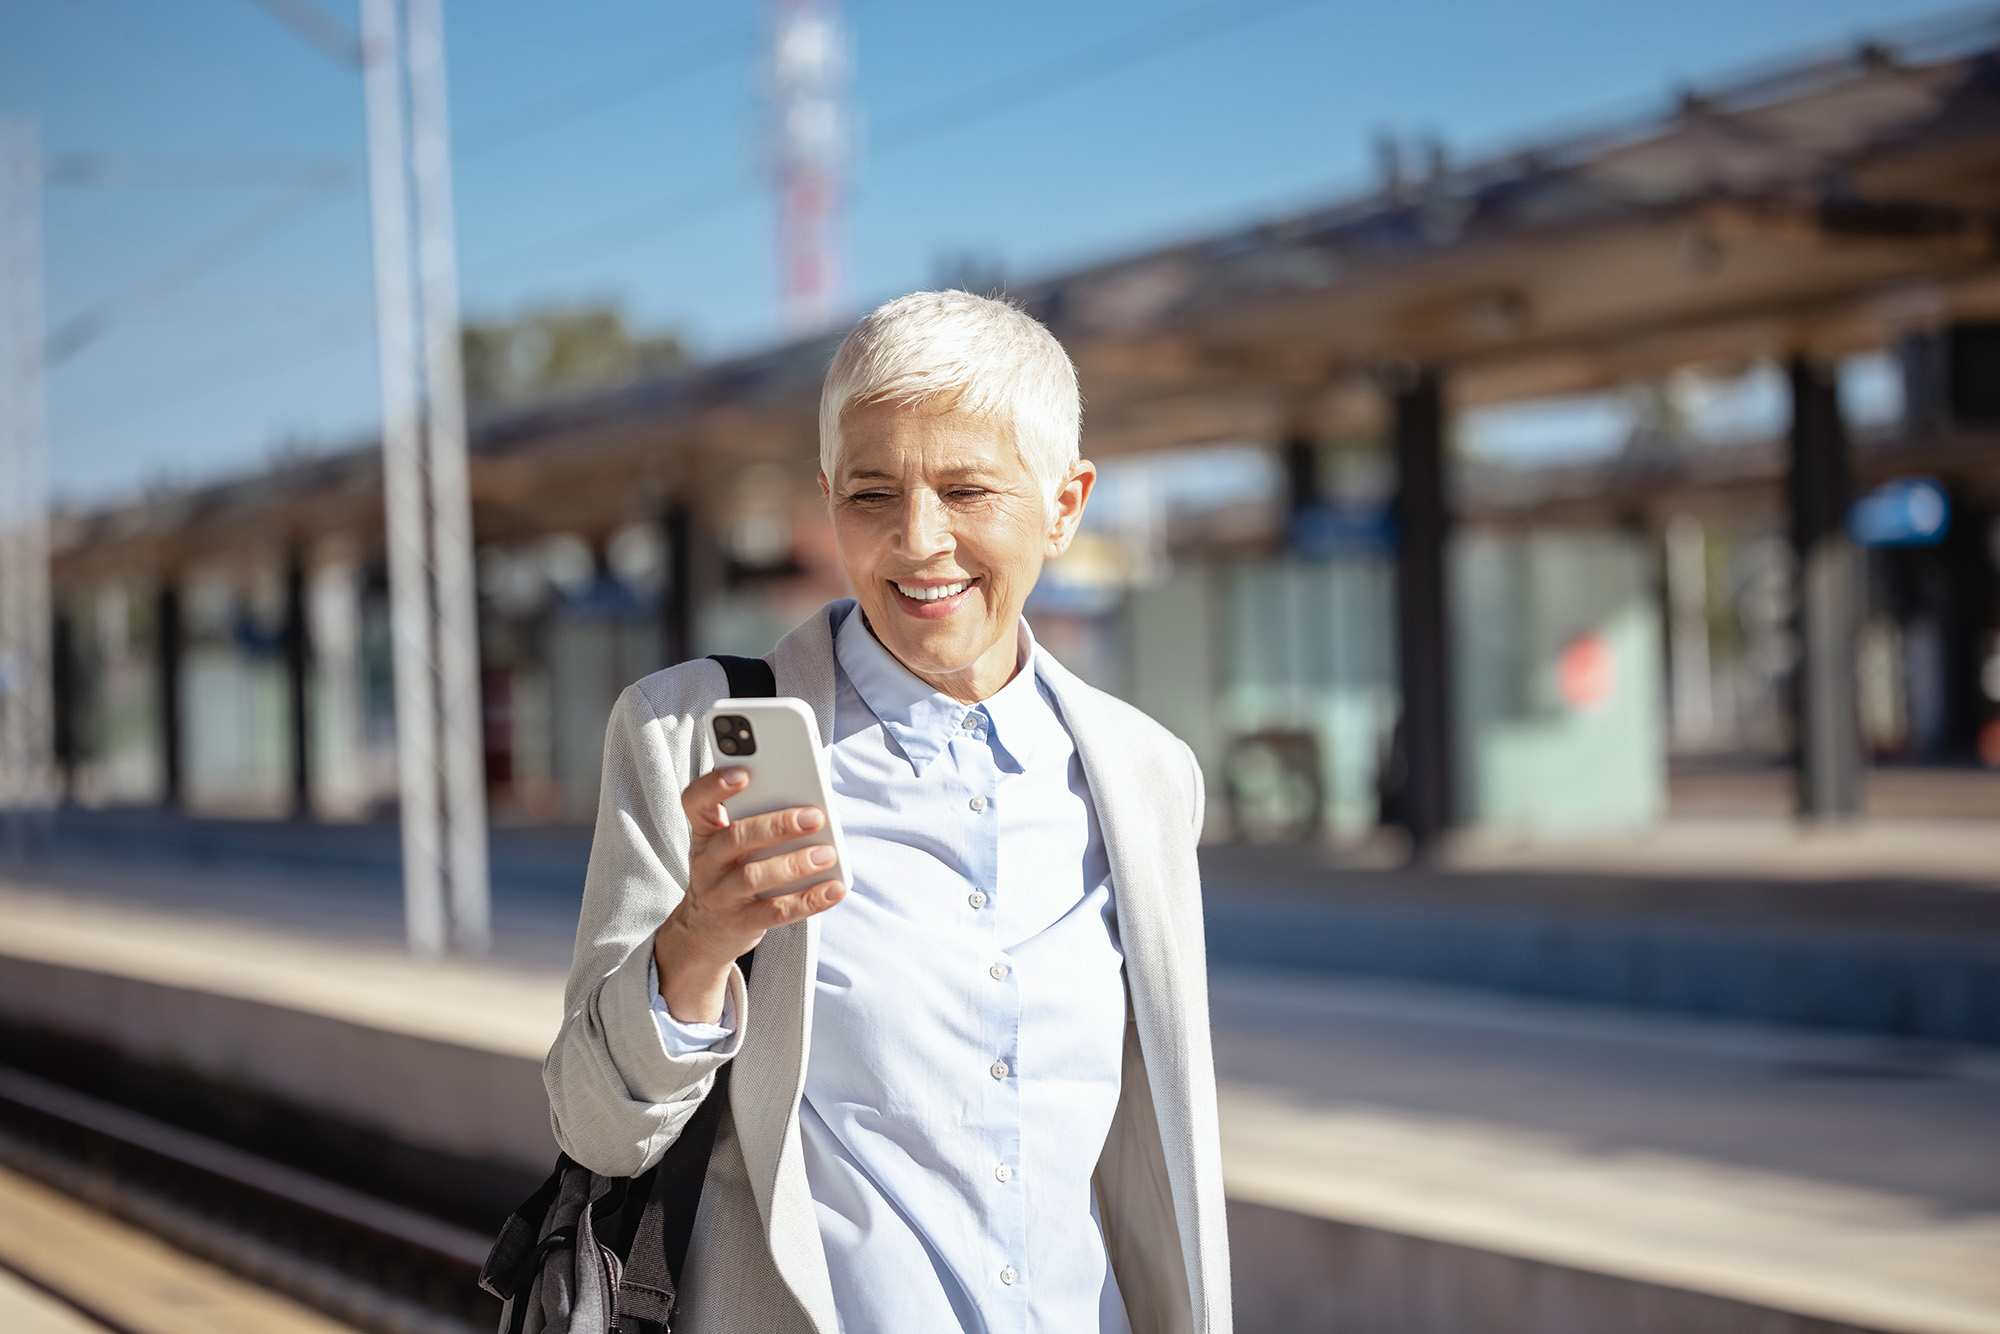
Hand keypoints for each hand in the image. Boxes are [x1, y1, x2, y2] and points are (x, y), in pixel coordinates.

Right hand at [651, 766, 845, 1024]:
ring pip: (753, 877)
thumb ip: (758, 821)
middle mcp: (706, 861)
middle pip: (735, 838)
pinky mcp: (740, 923)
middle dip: (776, 825)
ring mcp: (720, 894)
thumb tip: (809, 807)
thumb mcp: (730, 844)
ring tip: (827, 854)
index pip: (695, 801)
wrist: (705, 931)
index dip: (714, 786)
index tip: (744, 773)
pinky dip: (810, 900)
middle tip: (814, 816)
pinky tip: (834, 889)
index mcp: (705, 832)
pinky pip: (777, 912)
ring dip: (795, 864)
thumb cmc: (730, 872)